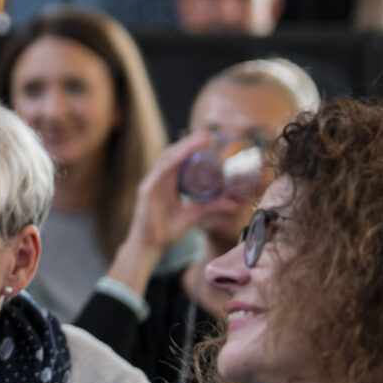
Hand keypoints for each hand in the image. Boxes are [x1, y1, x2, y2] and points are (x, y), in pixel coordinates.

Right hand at [130, 131, 210, 256]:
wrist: (149, 248)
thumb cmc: (166, 233)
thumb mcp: (194, 216)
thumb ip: (212, 207)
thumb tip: (235, 203)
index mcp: (166, 183)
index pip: (179, 160)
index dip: (192, 148)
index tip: (210, 139)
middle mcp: (157, 179)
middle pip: (173, 154)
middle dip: (189, 142)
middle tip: (208, 134)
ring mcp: (150, 183)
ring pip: (167, 158)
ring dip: (183, 147)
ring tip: (200, 139)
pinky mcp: (147, 190)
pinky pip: (161, 171)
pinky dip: (173, 160)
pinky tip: (184, 154)